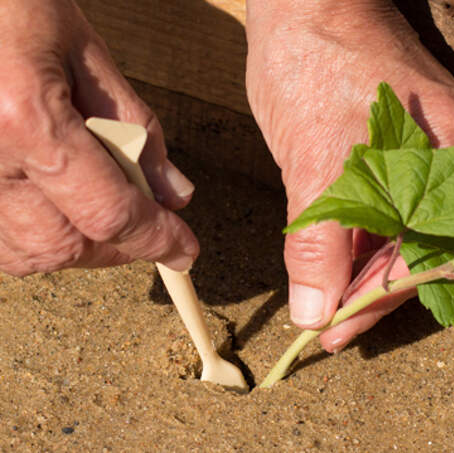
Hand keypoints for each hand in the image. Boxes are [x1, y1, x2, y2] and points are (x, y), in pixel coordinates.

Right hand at [0, 0, 198, 275]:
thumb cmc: (14, 9)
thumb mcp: (88, 55)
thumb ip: (136, 128)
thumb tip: (173, 194)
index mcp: (23, 118)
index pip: (106, 211)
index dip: (154, 238)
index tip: (184, 250)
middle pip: (65, 244)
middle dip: (119, 245)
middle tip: (147, 224)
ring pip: (28, 254)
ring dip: (79, 246)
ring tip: (103, 211)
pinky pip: (0, 243)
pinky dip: (38, 240)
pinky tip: (60, 211)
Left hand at [246, 0, 453, 350]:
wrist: (303, 2)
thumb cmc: (317, 60)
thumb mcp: (315, 154)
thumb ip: (321, 239)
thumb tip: (317, 311)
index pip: (423, 253)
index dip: (376, 301)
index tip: (335, 334)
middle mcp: (450, 160)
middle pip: (415, 248)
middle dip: (368, 293)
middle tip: (326, 328)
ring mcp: (423, 155)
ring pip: (397, 234)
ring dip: (358, 272)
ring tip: (323, 306)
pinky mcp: (393, 152)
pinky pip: (382, 210)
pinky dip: (354, 242)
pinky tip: (330, 266)